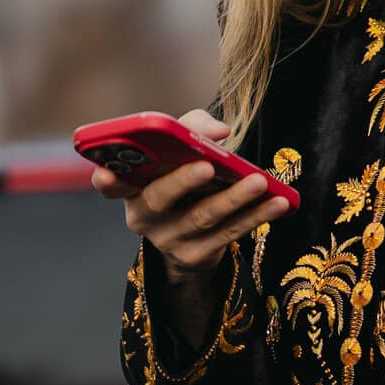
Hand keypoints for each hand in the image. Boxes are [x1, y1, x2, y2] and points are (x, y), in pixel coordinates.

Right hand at [90, 107, 291, 276]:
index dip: (106, 178)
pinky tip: (279, 202)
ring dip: (235, 198)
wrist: (194, 233)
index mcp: (130, 188)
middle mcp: (143, 217)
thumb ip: (193, 127)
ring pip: (202, 217)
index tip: (105, 172)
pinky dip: (256, 216)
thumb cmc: (183, 176)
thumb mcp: (182, 148)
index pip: (111, 184)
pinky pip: (229, 233)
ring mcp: (168, 240)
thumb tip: (219, 132)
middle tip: (206, 166)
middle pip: (159, 198)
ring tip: (260, 181)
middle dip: (182, 181)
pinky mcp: (196, 256)